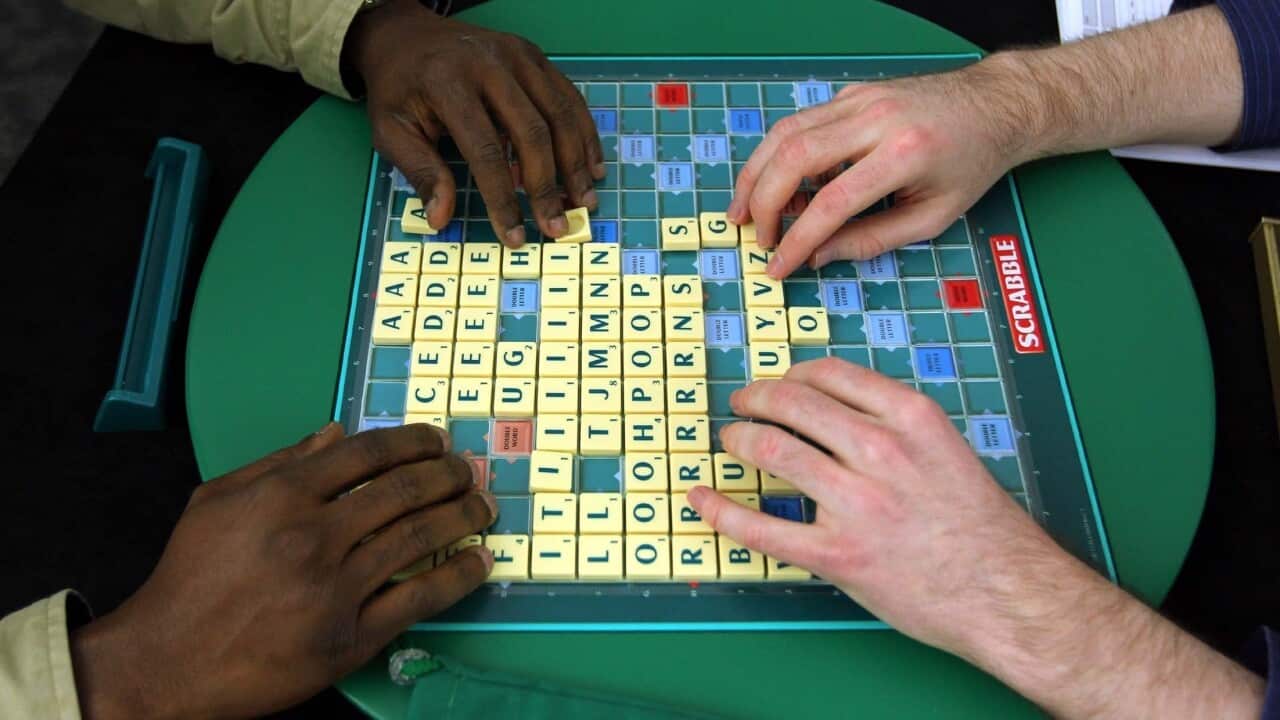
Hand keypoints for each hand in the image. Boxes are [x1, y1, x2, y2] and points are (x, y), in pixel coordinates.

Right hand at [69, 423, 496, 719]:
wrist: (168, 661)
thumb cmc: (189, 578)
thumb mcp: (217, 501)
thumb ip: (279, 462)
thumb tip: (336, 433)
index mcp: (283, 497)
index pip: (367, 455)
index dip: (412, 442)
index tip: (436, 441)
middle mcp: (314, 537)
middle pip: (403, 492)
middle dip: (447, 475)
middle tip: (468, 472)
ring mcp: (335, 589)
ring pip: (418, 540)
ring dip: (461, 517)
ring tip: (482, 507)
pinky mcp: (349, 638)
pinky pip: (418, 600)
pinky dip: (456, 577)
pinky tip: (478, 562)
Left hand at [347, 0, 604, 245]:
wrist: (407, 36)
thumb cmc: (400, 89)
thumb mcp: (391, 130)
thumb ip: (419, 172)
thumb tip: (440, 219)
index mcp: (448, 83)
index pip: (484, 151)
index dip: (502, 199)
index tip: (515, 235)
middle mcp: (489, 64)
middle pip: (532, 133)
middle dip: (547, 187)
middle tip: (557, 226)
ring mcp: (518, 56)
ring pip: (560, 115)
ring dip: (576, 163)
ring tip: (583, 201)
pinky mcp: (535, 56)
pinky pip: (568, 98)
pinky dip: (584, 135)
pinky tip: (591, 166)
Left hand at [687, 358, 1089, 662]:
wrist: (1005, 593)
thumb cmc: (981, 527)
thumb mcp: (947, 450)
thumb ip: (895, 427)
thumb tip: (838, 414)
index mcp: (909, 418)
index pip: (830, 374)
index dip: (792, 375)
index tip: (780, 382)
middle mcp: (879, 449)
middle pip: (793, 404)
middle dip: (756, 398)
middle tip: (740, 404)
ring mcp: (854, 502)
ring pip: (771, 450)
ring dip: (738, 439)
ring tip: (729, 440)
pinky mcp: (835, 554)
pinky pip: (760, 527)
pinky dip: (720, 510)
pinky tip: (701, 499)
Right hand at [727, 62, 1033, 277]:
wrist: (994, 106)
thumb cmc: (970, 165)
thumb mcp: (932, 217)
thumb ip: (872, 239)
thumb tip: (818, 256)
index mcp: (904, 155)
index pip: (832, 202)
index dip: (797, 240)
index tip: (777, 266)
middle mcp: (876, 119)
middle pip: (795, 158)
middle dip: (763, 203)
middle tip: (756, 238)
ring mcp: (859, 100)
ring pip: (785, 133)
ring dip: (755, 175)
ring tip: (742, 211)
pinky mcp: (850, 93)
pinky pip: (800, 124)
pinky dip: (779, 157)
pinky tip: (779, 186)